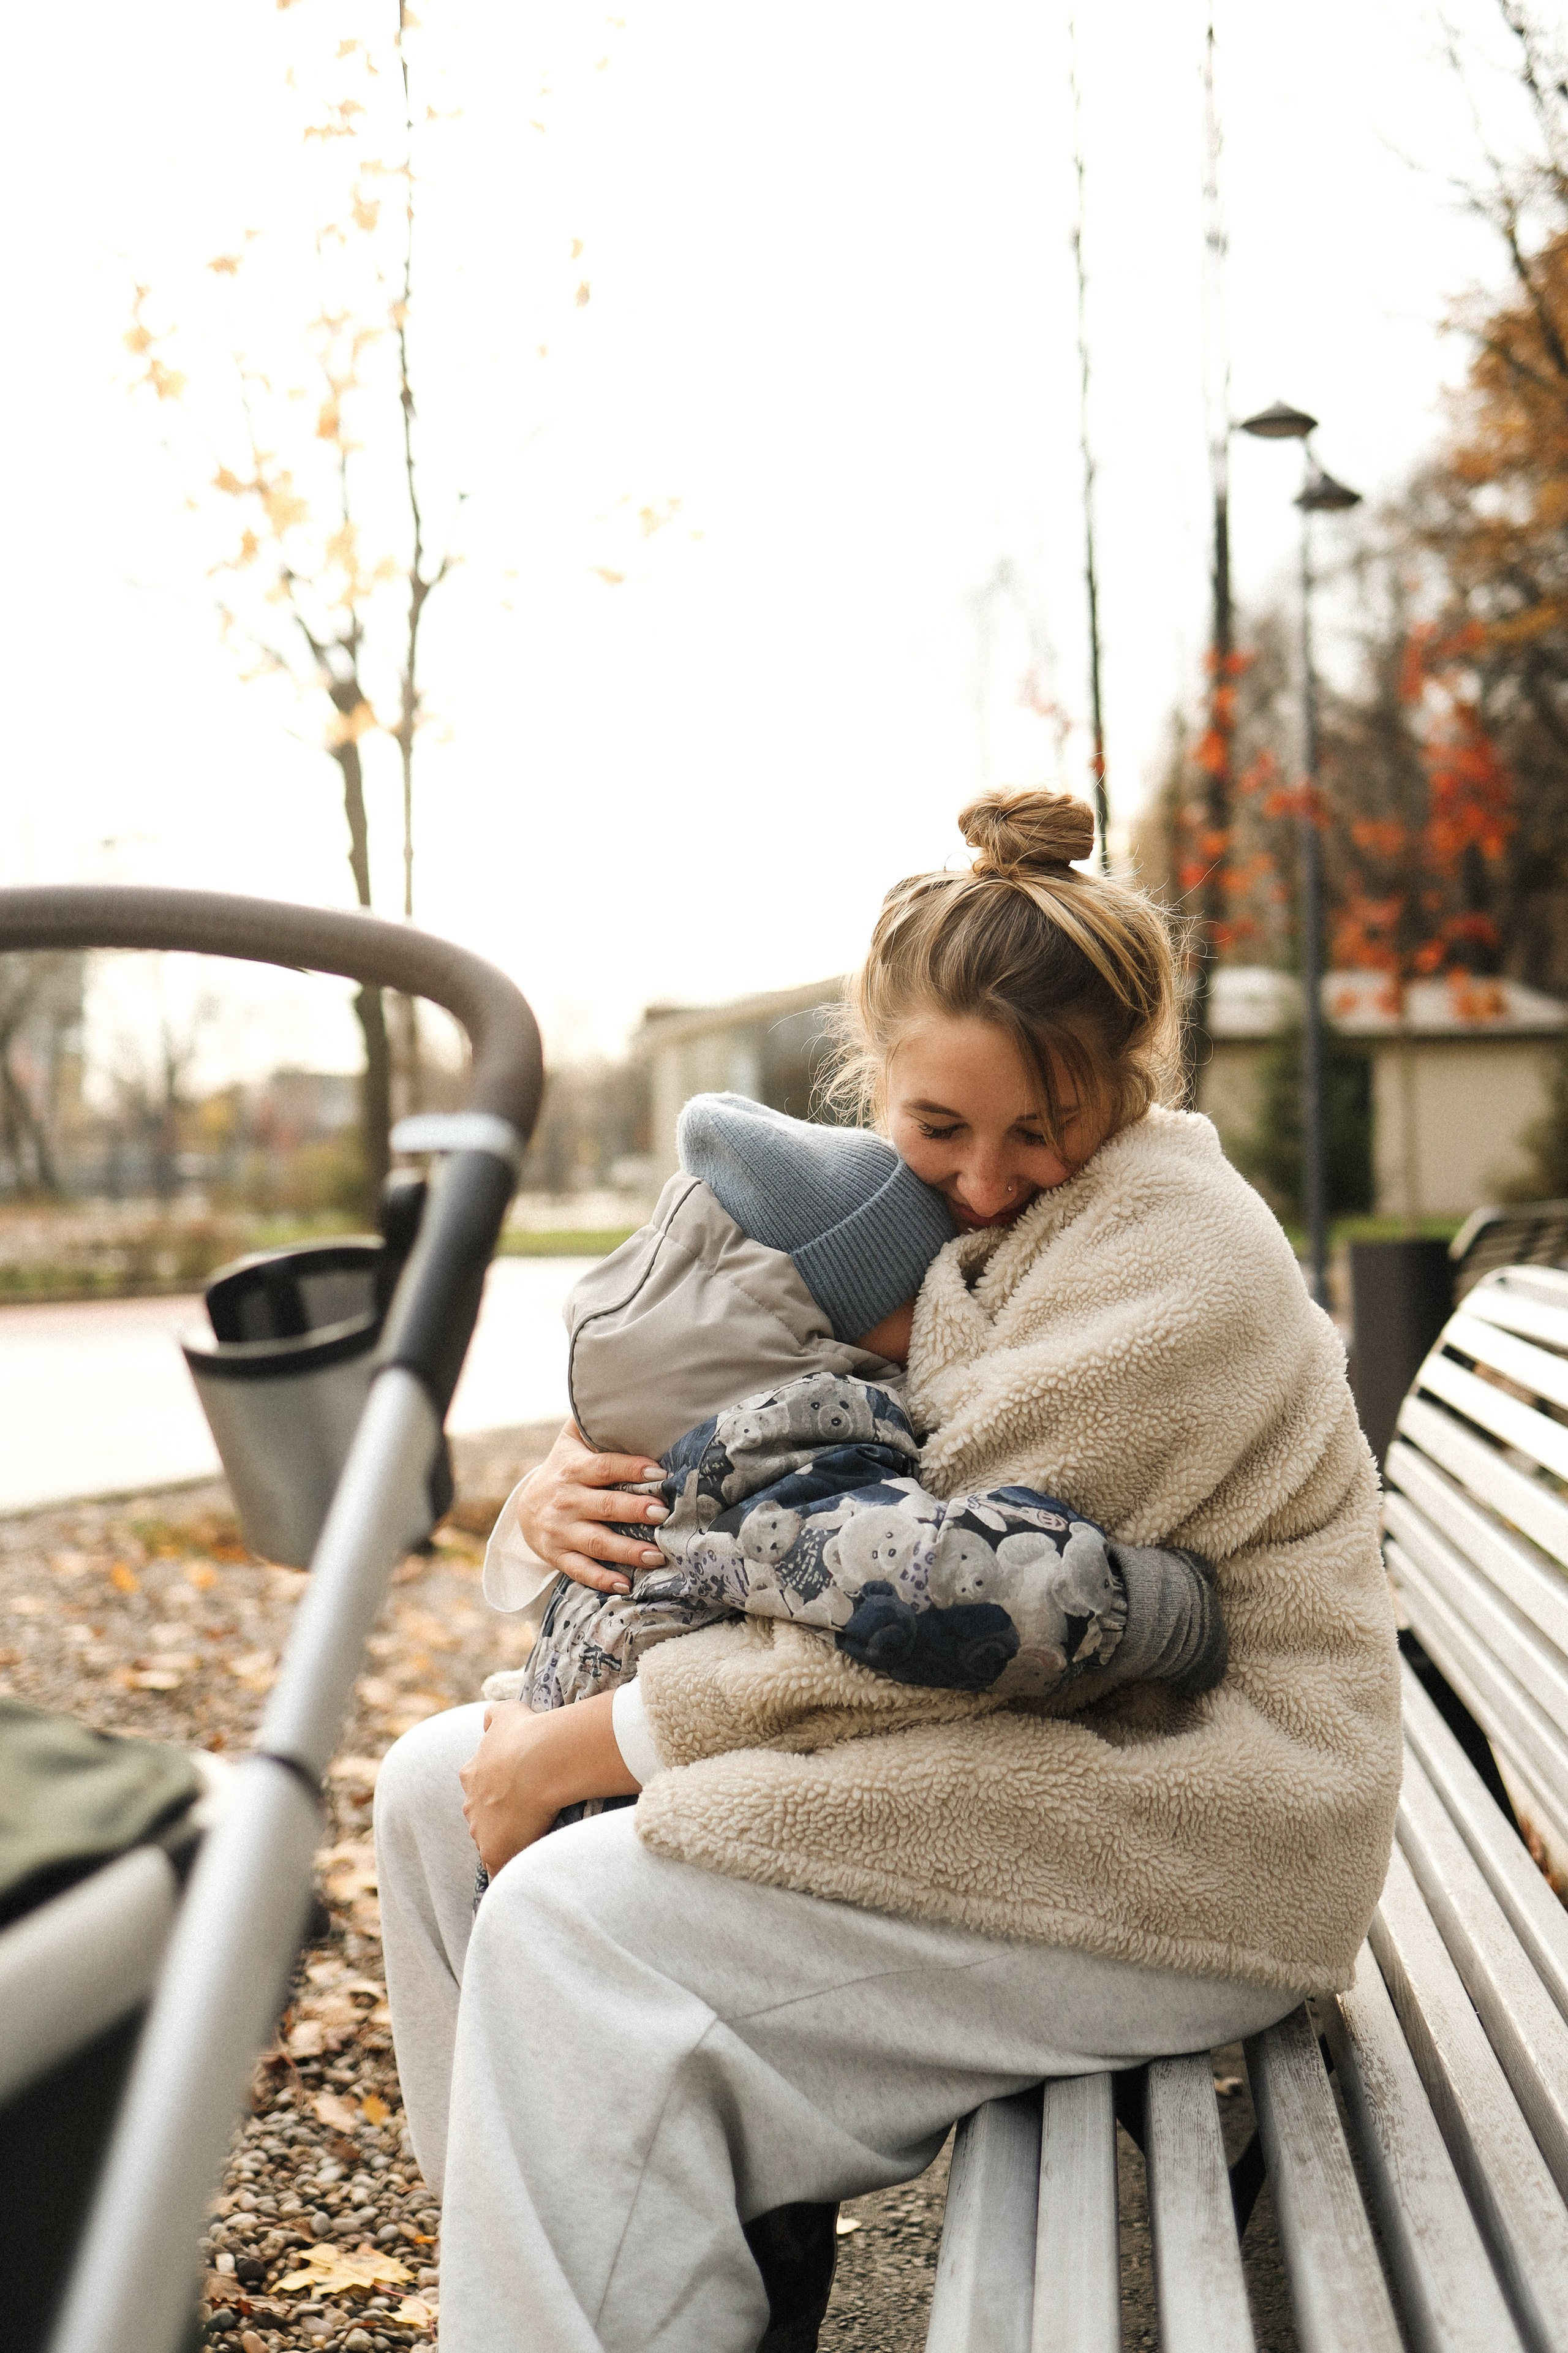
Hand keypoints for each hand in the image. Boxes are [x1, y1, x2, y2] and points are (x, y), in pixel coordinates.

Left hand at [459, 1693, 637, 1876]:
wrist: (538, 1762)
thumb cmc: (525, 1735)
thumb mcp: (506, 1712)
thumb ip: (494, 1716)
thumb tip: (488, 1720)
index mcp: (472, 1773)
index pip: (478, 1787)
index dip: (497, 1789)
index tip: (517, 1789)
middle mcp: (471, 1804)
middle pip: (480, 1817)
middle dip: (497, 1819)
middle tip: (527, 1816)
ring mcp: (481, 1832)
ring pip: (489, 1843)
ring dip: (506, 1843)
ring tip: (531, 1843)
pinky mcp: (495, 1853)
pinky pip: (499, 1870)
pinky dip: (508, 1871)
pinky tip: (521, 1873)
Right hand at [515, 1420, 668, 1593]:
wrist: (526, 1507)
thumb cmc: (564, 1468)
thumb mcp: (570, 1441)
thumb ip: (592, 1422)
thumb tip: (623, 1395)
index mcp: (573, 1469)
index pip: (605, 1467)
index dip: (631, 1467)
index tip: (659, 1471)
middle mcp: (566, 1500)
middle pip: (604, 1506)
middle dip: (634, 1509)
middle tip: (663, 1512)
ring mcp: (561, 1531)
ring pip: (597, 1542)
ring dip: (627, 1550)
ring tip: (656, 1555)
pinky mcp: (558, 1556)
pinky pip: (580, 1570)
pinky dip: (601, 1580)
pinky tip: (626, 1585)